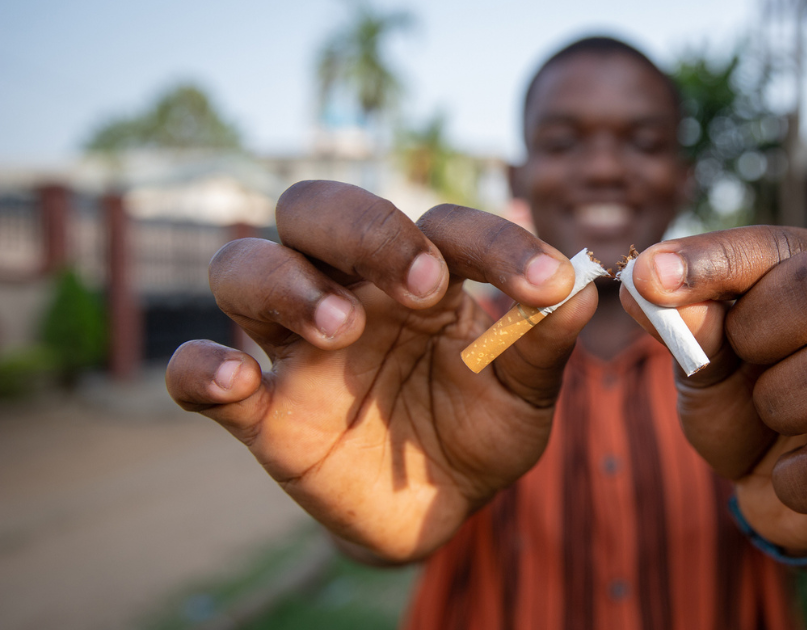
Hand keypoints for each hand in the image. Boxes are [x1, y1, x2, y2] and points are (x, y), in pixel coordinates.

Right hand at [166, 181, 594, 561]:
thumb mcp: (523, 394)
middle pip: (314, 209)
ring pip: (243, 268)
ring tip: (342, 326)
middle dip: (365, 229)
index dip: (492, 242)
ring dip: (286, 282)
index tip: (545, 283)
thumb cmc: (479, 430)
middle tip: (421, 285)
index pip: (440, 226)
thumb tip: (584, 289)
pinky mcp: (261, 410)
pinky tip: (239, 378)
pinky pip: (197, 374)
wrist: (436, 508)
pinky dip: (202, 367)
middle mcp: (350, 291)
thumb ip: (544, 345)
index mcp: (419, 275)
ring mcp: (297, 346)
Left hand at [621, 226, 806, 557]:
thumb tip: (647, 285)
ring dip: (780, 405)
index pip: (775, 246)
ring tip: (774, 418)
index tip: (648, 278)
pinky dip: (794, 479)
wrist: (784, 488)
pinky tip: (792, 473)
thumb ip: (688, 327)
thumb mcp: (706, 363)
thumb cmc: (748, 403)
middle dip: (759, 329)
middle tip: (743, 358)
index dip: (710, 260)